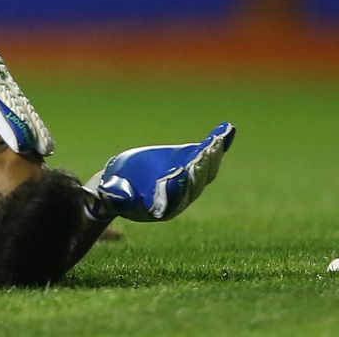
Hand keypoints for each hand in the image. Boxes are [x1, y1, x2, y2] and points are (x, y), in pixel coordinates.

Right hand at [86, 122, 234, 221]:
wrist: (124, 183)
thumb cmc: (114, 188)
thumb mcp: (111, 192)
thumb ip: (117, 195)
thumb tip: (120, 197)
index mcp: (159, 207)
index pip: (172, 199)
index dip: (177, 187)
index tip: (179, 173)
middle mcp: (180, 198)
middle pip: (194, 185)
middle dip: (198, 170)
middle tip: (202, 154)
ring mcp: (189, 182)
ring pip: (205, 172)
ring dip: (211, 157)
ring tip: (215, 140)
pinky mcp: (193, 166)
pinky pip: (209, 157)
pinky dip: (218, 144)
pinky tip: (227, 129)